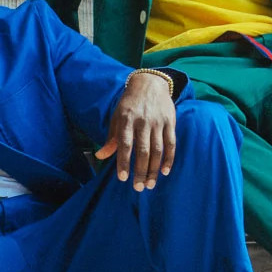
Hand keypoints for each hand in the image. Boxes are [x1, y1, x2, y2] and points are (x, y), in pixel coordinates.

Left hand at [95, 70, 177, 189]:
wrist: (150, 83)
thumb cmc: (130, 103)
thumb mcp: (117, 117)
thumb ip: (112, 138)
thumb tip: (100, 156)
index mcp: (127, 120)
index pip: (125, 144)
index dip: (124, 162)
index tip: (122, 178)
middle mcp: (143, 121)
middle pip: (143, 151)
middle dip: (140, 171)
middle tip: (138, 188)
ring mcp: (158, 122)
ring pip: (157, 150)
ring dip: (154, 169)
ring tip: (150, 184)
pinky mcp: (170, 122)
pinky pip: (171, 143)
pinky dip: (169, 159)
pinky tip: (164, 171)